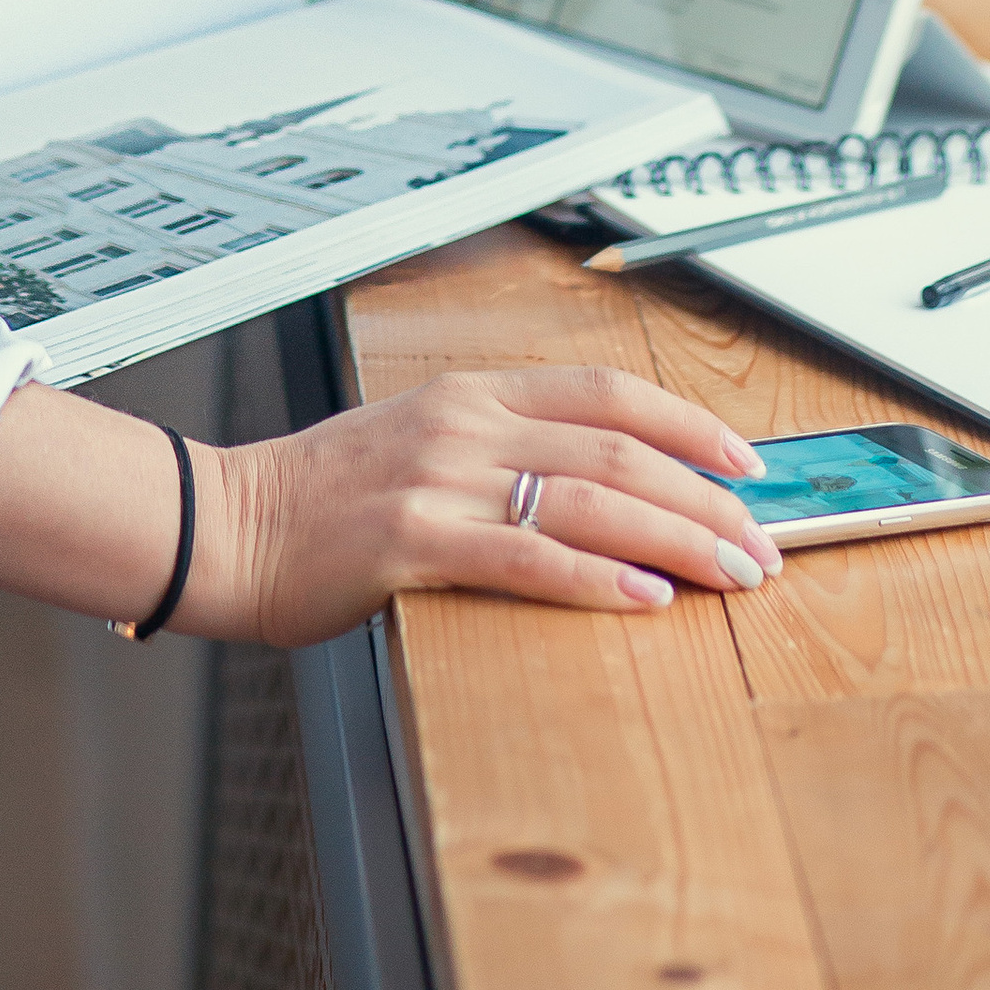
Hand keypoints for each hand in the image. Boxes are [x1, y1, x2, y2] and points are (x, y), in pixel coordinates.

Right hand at [216, 362, 779, 642]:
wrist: (228, 526)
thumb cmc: (323, 502)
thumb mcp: (418, 447)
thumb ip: (499, 457)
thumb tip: (603, 498)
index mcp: (470, 394)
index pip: (607, 392)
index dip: (689, 425)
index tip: (749, 464)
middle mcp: (463, 423)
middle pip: (619, 449)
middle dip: (707, 499)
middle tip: (761, 544)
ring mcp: (438, 477)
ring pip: (591, 498)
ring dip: (679, 539)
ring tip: (732, 574)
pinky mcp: (411, 539)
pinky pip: (525, 555)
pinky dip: (595, 577)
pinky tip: (644, 598)